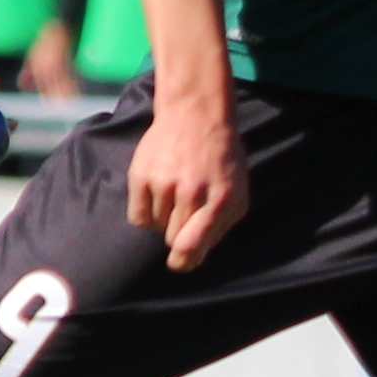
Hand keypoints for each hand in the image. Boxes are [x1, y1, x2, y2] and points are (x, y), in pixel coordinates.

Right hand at [121, 79, 247, 271]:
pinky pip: (138, 216)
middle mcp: (192, 192)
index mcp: (221, 199)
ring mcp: (164, 183)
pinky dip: (147, 212)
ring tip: (175, 194)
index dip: (185, 260)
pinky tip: (158, 194)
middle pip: (174, 239)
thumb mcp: (238, 190)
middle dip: (180, 233)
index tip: (181, 262)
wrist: (197, 114)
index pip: (193, 246)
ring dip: (164, 219)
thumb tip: (197, 255)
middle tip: (186, 211)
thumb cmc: (222, 157)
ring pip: (156, 227)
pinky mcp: (141, 176)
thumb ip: (222, 224)